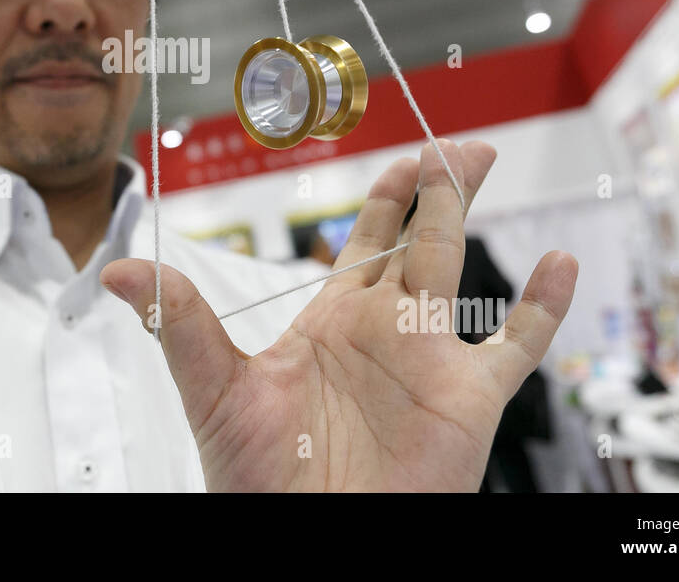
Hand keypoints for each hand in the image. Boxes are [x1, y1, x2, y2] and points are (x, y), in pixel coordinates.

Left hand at [101, 140, 578, 490]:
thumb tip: (118, 270)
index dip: (381, 195)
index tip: (394, 154)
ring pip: (458, 268)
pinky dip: (543, 307)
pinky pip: (517, 347)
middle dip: (432, 186)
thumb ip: (178, 321)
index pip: (362, 239)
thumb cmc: (259, 480)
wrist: (308, 537)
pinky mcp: (466, 398)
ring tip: (476, 160)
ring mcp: (428, 359)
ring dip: (467, 213)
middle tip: (450, 141)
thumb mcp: (214, 389)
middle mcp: (384, 329)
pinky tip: (560, 264)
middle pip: (417, 237)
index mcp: (331, 319)